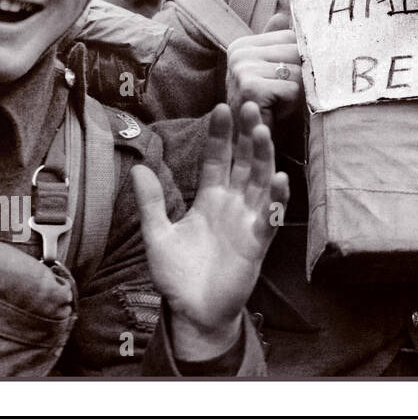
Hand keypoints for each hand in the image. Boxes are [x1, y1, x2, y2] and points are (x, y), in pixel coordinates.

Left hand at [131, 102, 289, 359]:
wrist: (192, 312)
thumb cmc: (177, 275)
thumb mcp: (157, 235)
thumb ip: (151, 202)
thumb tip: (138, 167)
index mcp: (210, 198)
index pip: (218, 158)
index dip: (221, 134)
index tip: (222, 107)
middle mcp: (233, 204)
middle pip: (245, 162)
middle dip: (248, 135)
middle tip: (250, 107)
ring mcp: (248, 220)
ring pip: (260, 181)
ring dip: (263, 157)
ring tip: (262, 131)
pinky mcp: (258, 242)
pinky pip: (270, 216)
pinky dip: (276, 199)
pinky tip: (278, 179)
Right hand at [225, 12, 301, 121]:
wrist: (251, 143)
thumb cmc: (266, 107)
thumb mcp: (271, 73)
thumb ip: (276, 44)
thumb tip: (282, 15)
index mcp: (243, 45)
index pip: (292, 37)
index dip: (299, 61)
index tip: (284, 80)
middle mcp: (239, 53)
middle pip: (297, 51)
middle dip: (301, 77)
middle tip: (284, 96)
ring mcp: (242, 69)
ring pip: (298, 71)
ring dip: (297, 93)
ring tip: (279, 104)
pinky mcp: (251, 87)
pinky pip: (293, 88)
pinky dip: (291, 104)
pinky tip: (275, 112)